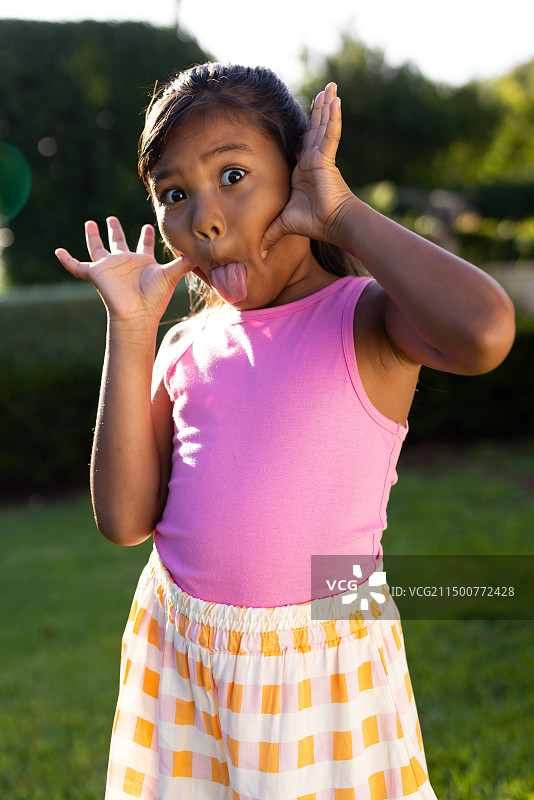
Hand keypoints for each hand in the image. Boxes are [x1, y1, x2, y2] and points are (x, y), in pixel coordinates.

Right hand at [55, 217, 193, 324]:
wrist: (137, 314)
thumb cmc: (155, 298)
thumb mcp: (172, 275)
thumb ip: (185, 263)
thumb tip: (202, 252)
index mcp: (143, 263)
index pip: (144, 246)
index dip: (146, 236)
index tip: (147, 225)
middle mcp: (125, 263)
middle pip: (118, 243)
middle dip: (116, 231)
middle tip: (111, 218)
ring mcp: (109, 268)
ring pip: (97, 249)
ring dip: (93, 237)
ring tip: (90, 223)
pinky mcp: (96, 274)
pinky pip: (77, 266)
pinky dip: (66, 260)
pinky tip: (57, 251)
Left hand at [260, 82, 353, 257]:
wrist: (332, 224)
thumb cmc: (313, 223)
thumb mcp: (284, 224)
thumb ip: (270, 234)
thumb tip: (260, 255)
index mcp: (304, 170)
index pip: (303, 142)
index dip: (307, 127)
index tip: (310, 112)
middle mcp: (313, 160)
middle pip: (314, 129)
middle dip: (319, 110)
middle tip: (324, 91)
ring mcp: (321, 157)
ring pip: (322, 126)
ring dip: (326, 106)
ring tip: (331, 88)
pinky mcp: (327, 157)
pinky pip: (329, 132)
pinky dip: (332, 116)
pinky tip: (335, 99)